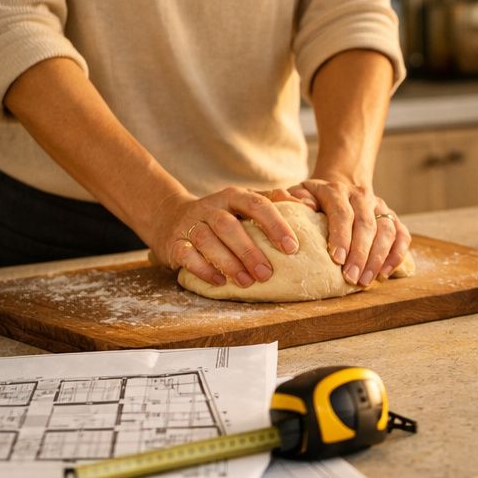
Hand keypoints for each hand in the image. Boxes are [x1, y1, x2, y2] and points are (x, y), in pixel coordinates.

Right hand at [156, 188, 302, 287]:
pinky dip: (203, 269)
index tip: (292, 248)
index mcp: (233, 196)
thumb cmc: (221, 214)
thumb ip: (274, 202)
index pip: (257, 204)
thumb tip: (308, 203)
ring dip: (228, 263)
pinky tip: (219, 282)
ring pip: (207, 240)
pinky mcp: (174, 242)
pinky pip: (187, 255)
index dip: (275, 225)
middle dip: (250, 251)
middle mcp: (210, 207)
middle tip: (268, 274)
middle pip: (229, 226)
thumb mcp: (244, 203)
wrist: (169, 216)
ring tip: (247, 282)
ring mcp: (190, 224)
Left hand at [287, 175, 410, 287]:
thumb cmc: (316, 196)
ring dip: (379, 258)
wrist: (342, 182)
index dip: (342, 237)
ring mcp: (380, 206)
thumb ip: (295, 198)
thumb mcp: (300, 192)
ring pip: (387, 231)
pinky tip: (385, 273)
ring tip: (366, 281)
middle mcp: (362, 197)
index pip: (343, 213)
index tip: (337, 260)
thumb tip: (302, 206)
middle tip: (351, 278)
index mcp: (337, 191)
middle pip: (366, 225)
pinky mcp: (392, 216)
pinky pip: (402, 235)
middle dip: (360, 254)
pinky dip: (397, 255)